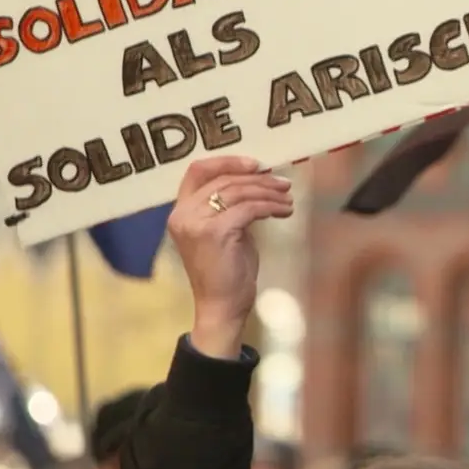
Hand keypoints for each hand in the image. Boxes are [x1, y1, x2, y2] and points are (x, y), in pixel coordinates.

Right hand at [168, 155, 294, 357]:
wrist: (221, 307)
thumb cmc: (226, 272)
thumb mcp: (224, 232)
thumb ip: (230, 207)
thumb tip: (258, 183)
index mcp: (181, 211)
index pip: (197, 171)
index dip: (227, 161)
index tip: (256, 164)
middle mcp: (184, 214)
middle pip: (224, 180)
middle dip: (258, 179)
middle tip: (283, 183)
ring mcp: (197, 223)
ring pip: (239, 191)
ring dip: (269, 192)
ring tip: (288, 199)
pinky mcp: (215, 232)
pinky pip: (249, 208)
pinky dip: (270, 206)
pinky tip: (283, 211)